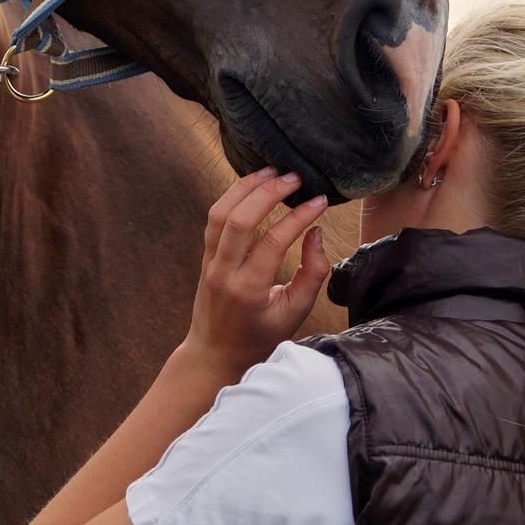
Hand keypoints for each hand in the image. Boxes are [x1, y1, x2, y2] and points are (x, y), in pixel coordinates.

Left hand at [181, 169, 330, 377]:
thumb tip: (316, 233)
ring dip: (245, 187)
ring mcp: (210, 263)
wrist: (216, 353)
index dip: (299, 216)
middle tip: (294, 177)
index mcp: (249, 290)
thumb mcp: (295, 312)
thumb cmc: (260, 336)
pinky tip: (252, 185)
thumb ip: (312, 273)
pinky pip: (214, 218)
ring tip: (271, 171)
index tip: (319, 201)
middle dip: (268, 192)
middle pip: (240, 219)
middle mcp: (224, 273)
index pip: (274, 241)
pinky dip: (232, 196)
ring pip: (220, 213)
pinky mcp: (205, 256)